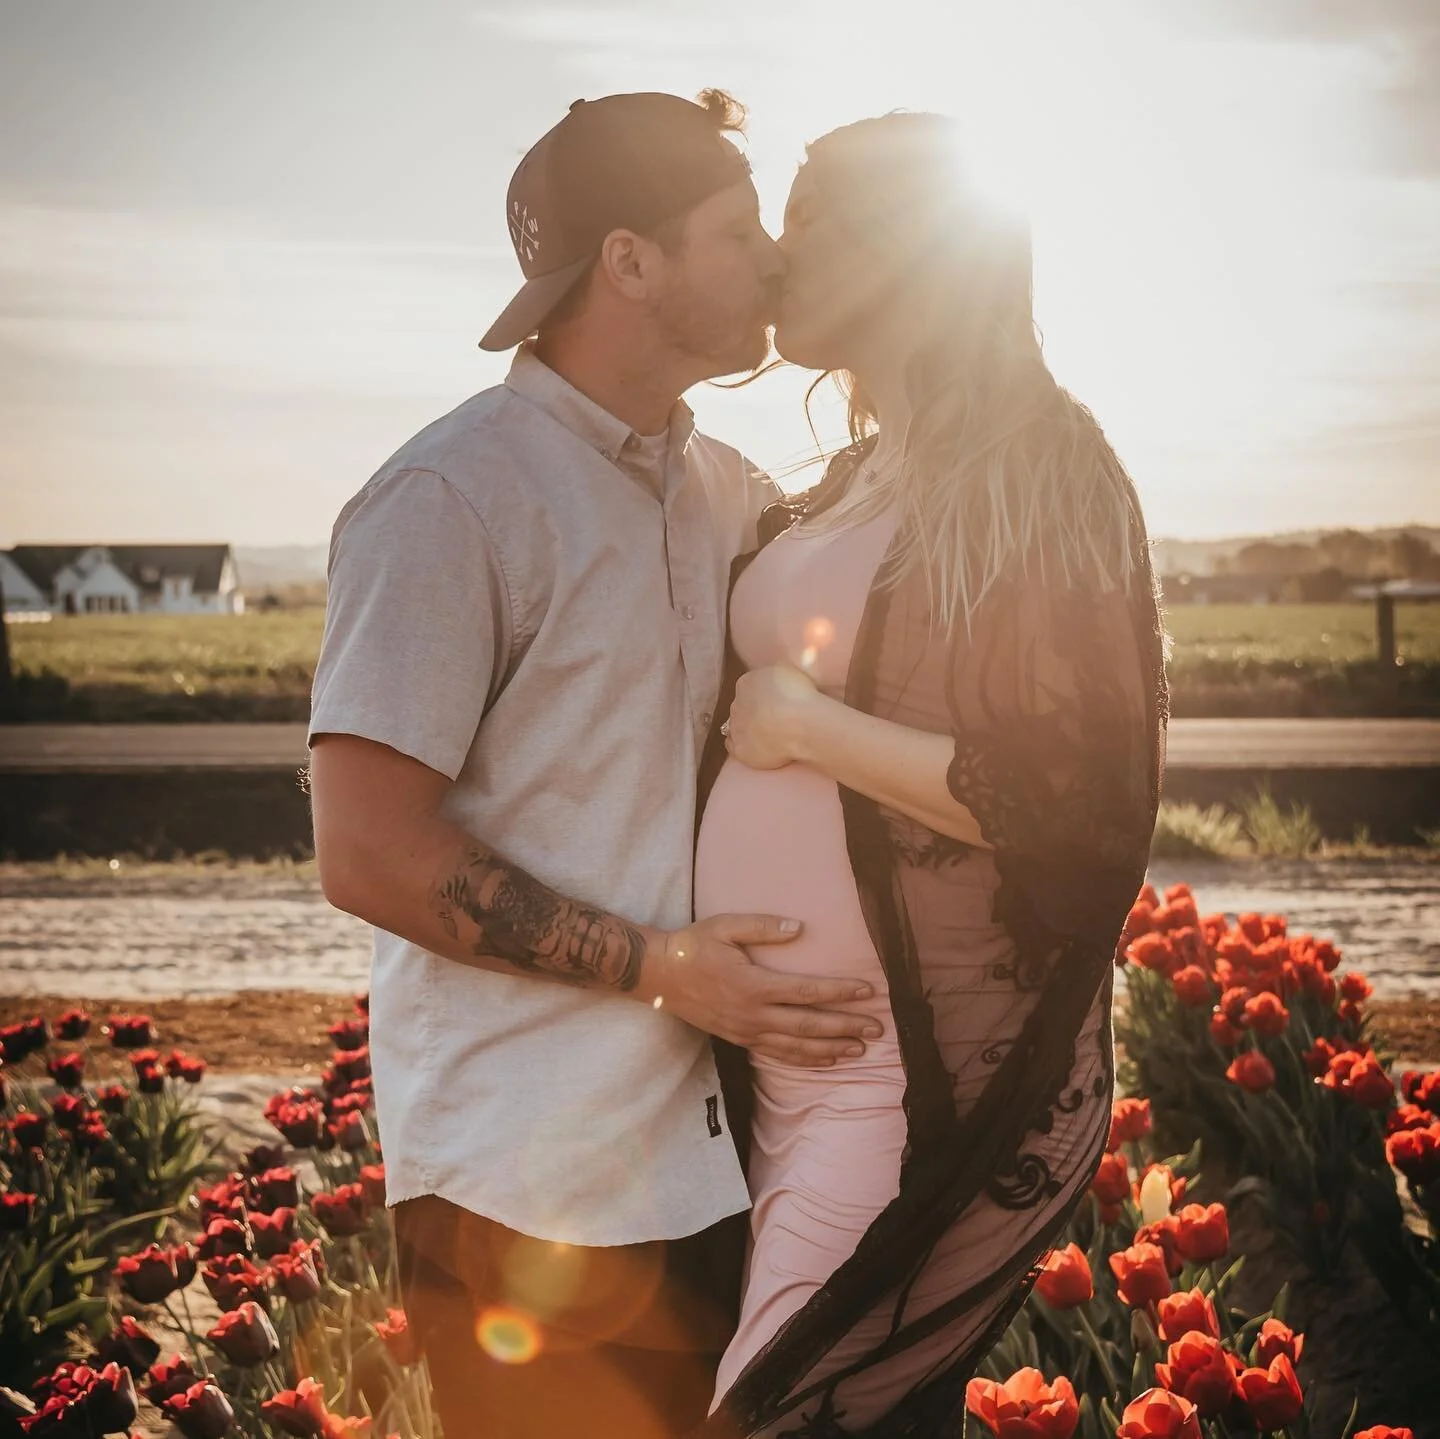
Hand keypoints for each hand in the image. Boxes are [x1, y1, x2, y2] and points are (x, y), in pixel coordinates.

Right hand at [635, 915, 882, 1066]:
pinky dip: (805, 1060)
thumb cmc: (693, 946)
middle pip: (809, 1026)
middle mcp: (753, 1014)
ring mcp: (746, 1032)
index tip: (867, 991)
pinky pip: (778, 1055)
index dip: (839, 992)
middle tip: (877, 1028)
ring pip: (796, 1047)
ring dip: (831, 1049)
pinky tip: (825, 1060)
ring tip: (860, 1050)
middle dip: (846, 1027)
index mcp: (754, 985)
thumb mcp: (725, 926)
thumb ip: (763, 927)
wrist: (659, 976)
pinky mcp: (740, 1040)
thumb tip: (800, 928)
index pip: (807, 991)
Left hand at [724, 663, 820, 770]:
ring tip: (768, 737)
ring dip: (748, 730)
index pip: (748, 688)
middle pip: (742, 708)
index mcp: (746, 682)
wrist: (799, 724)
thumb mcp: (788, 672)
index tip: (776, 703)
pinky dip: (745, 747)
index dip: (763, 697)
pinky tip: (758, 749)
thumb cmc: (799, 696)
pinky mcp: (739, 749)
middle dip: (755, 713)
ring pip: (736, 727)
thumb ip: (774, 677)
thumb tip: (776, 684)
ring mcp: (735, 727)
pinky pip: (734, 747)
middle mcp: (736, 703)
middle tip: (775, 720)